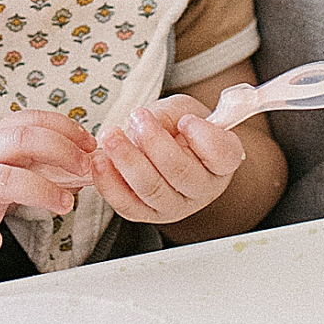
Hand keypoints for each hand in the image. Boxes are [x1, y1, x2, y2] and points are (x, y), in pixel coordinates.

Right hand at [0, 111, 96, 263]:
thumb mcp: (0, 159)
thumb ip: (39, 158)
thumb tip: (85, 165)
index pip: (29, 120)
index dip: (64, 128)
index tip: (89, 145)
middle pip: (19, 140)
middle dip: (59, 151)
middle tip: (85, 170)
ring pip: (1, 180)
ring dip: (39, 190)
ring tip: (63, 204)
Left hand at [91, 94, 244, 229]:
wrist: (166, 146)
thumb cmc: (179, 126)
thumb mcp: (181, 108)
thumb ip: (168, 114)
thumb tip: (144, 124)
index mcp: (223, 160)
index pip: (222, 154)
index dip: (203, 137)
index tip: (186, 120)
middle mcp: (204, 188)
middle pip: (181, 172)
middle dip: (154, 144)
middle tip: (137, 118)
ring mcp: (177, 206)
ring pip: (152, 190)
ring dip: (127, 161)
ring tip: (111, 136)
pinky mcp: (149, 215)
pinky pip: (128, 206)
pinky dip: (110, 184)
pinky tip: (100, 162)